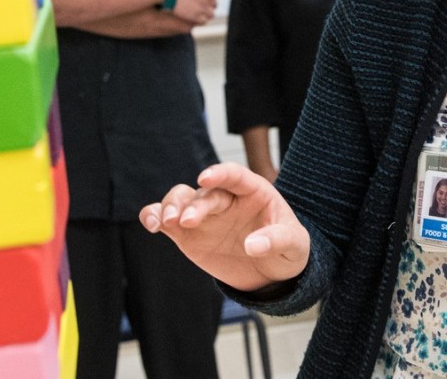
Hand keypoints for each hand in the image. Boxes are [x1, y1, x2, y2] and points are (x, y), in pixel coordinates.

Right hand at [139, 163, 308, 291]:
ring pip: (180, 198)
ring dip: (170, 206)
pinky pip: (165, 218)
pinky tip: (151, 224)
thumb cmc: (287, 249)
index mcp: (252, 191)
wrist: (270, 272)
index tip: (205, 178)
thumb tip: (253, 245)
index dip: (220, 173)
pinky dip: (153, 216)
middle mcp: (224, 197)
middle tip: (186, 220)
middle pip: (204, 193)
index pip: (235, 175)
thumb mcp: (294, 245)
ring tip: (165, 223)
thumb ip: (277, 240)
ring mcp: (203, 213)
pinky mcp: (186, 232)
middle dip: (193, 203)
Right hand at [168, 0, 218, 24]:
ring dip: (205, 12)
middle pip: (213, 3)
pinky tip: (192, 16)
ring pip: (210, 13)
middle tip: (197, 3)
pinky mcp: (196, 17)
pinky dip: (200, 19)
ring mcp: (204, 7)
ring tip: (195, 11)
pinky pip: (203, 21)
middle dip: (207, 3)